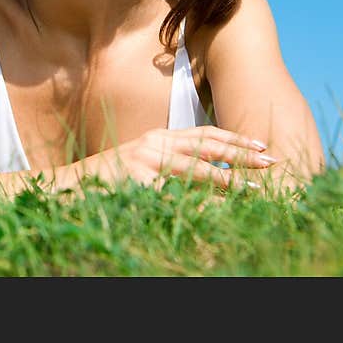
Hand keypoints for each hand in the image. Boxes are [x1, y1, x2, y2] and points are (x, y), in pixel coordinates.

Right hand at [82, 125, 276, 191]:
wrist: (72, 184)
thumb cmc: (110, 178)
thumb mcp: (143, 163)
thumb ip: (170, 162)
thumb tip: (206, 171)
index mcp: (158, 137)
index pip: (204, 134)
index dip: (233, 139)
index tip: (260, 146)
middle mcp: (155, 143)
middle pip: (207, 145)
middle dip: (241, 154)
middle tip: (270, 162)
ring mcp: (146, 160)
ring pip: (197, 169)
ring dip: (228, 180)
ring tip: (253, 189)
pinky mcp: (138, 180)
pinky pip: (175, 193)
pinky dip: (199, 201)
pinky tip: (218, 208)